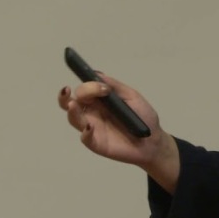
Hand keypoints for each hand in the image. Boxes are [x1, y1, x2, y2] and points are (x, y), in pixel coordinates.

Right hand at [57, 74, 173, 171]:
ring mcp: (92, 128)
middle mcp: (91, 112)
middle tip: (67, 90)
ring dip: (72, 111)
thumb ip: (115, 86)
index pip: (84, 90)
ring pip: (74, 119)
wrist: (153, 140)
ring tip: (72, 105)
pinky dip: (85, 133)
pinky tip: (89, 127)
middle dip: (65, 96)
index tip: (103, 88)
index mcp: (99, 100)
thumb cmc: (143, 116)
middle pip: (71, 102)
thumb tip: (97, 74)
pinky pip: (86, 138)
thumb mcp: (132, 97)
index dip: (89, 86)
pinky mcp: (96, 143)